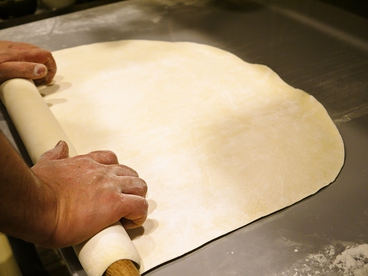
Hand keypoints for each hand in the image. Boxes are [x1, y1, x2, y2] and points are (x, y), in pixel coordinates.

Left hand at [0, 40, 56, 84]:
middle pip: (41, 54)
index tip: (46, 80)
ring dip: (35, 65)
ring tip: (29, 77)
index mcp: (21, 53)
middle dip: (45, 68)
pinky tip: (18, 70)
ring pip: (32, 53)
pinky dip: (26, 63)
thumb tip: (43, 70)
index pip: (47, 56)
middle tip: (39, 81)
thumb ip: (24, 69)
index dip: (51, 69)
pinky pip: (22, 54)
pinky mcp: (5, 48)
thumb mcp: (4, 70)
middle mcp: (18, 47)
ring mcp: (11, 47)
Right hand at [31, 141, 147, 247]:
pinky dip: (139, 215)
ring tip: (129, 212)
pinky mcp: (115, 204)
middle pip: (130, 173)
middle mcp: (102, 172)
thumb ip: (54, 155)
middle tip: (122, 200)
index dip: (115, 172)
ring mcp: (110, 187)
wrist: (35, 205)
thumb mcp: (46, 165)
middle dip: (130, 186)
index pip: (110, 159)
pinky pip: (140, 206)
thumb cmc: (36, 190)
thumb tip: (59, 146)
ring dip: (138, 198)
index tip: (111, 185)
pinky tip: (131, 222)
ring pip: (140, 186)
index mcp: (86, 163)